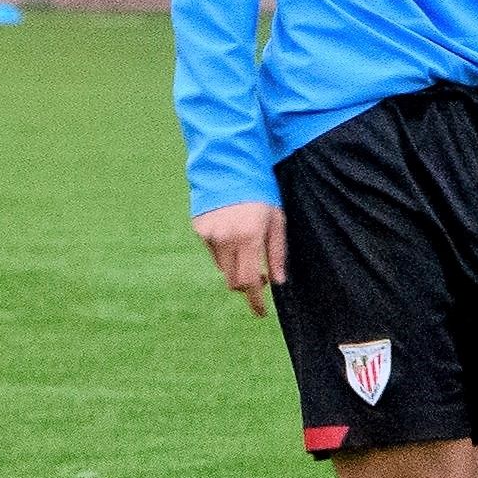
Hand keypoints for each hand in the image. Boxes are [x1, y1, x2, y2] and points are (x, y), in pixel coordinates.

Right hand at [193, 201, 288, 315]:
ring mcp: (209, 234)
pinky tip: (231, 228)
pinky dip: (223, 248)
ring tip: (246, 241)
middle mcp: (226, 238)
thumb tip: (278, 281)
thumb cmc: (261, 190)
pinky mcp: (199, 228)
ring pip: (223, 266)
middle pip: (233, 280)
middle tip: (260, 277)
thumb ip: (277, 252)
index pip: (250, 281)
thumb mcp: (277, 219)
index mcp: (248, 237)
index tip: (261, 313)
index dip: (255, 301)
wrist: (229, 164)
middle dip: (246, 285)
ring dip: (235, 265)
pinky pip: (213, 250)